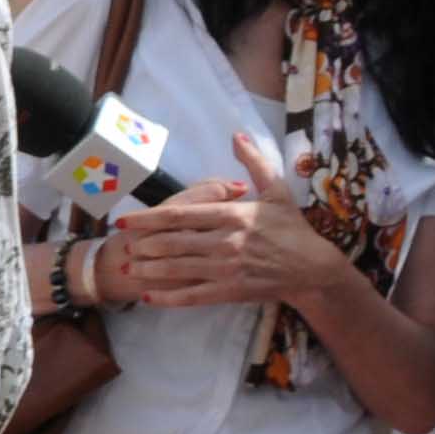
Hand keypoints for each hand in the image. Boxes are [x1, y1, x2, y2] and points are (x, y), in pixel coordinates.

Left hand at [107, 136, 349, 310]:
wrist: (312, 268)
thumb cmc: (292, 229)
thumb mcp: (277, 191)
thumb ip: (255, 163)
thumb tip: (237, 136)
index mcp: (233, 215)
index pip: (180, 215)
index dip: (147, 219)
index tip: (124, 221)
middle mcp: (226, 241)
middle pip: (171, 242)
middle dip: (142, 245)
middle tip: (122, 245)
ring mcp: (226, 268)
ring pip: (176, 269)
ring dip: (147, 269)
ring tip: (126, 267)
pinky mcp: (229, 290)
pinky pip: (191, 295)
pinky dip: (167, 297)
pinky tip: (148, 296)